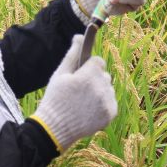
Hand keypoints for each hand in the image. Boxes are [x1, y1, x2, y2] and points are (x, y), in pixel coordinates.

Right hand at [30, 35, 116, 151]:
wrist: (54, 129)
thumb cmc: (55, 99)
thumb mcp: (60, 74)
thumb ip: (72, 54)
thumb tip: (79, 36)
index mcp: (89, 75)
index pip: (98, 61)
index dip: (88, 68)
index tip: (79, 76)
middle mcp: (102, 87)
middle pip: (104, 75)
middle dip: (94, 79)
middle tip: (79, 91)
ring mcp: (108, 101)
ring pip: (108, 88)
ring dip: (99, 92)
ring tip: (83, 102)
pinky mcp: (111, 113)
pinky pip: (110, 102)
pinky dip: (103, 105)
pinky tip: (88, 110)